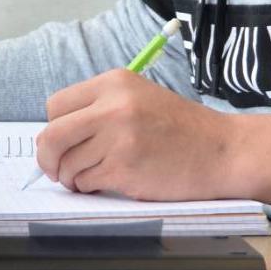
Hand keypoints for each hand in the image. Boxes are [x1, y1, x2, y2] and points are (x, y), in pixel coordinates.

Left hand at [36, 69, 270, 209]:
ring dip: (73, 177)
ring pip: (68, 164)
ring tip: (92, 177)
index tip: (60, 143)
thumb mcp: (139, 98)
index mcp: (114, 82)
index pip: (56, 105)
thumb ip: (101, 108)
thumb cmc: (182, 129)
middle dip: (48, 158)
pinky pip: (87, 181)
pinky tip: (109, 182)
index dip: (54, 128)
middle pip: (52, 135)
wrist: (223, 151)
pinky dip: (91, 187)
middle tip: (55, 170)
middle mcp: (112, 106)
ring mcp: (118, 138)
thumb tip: (59, 135)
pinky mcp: (124, 168)